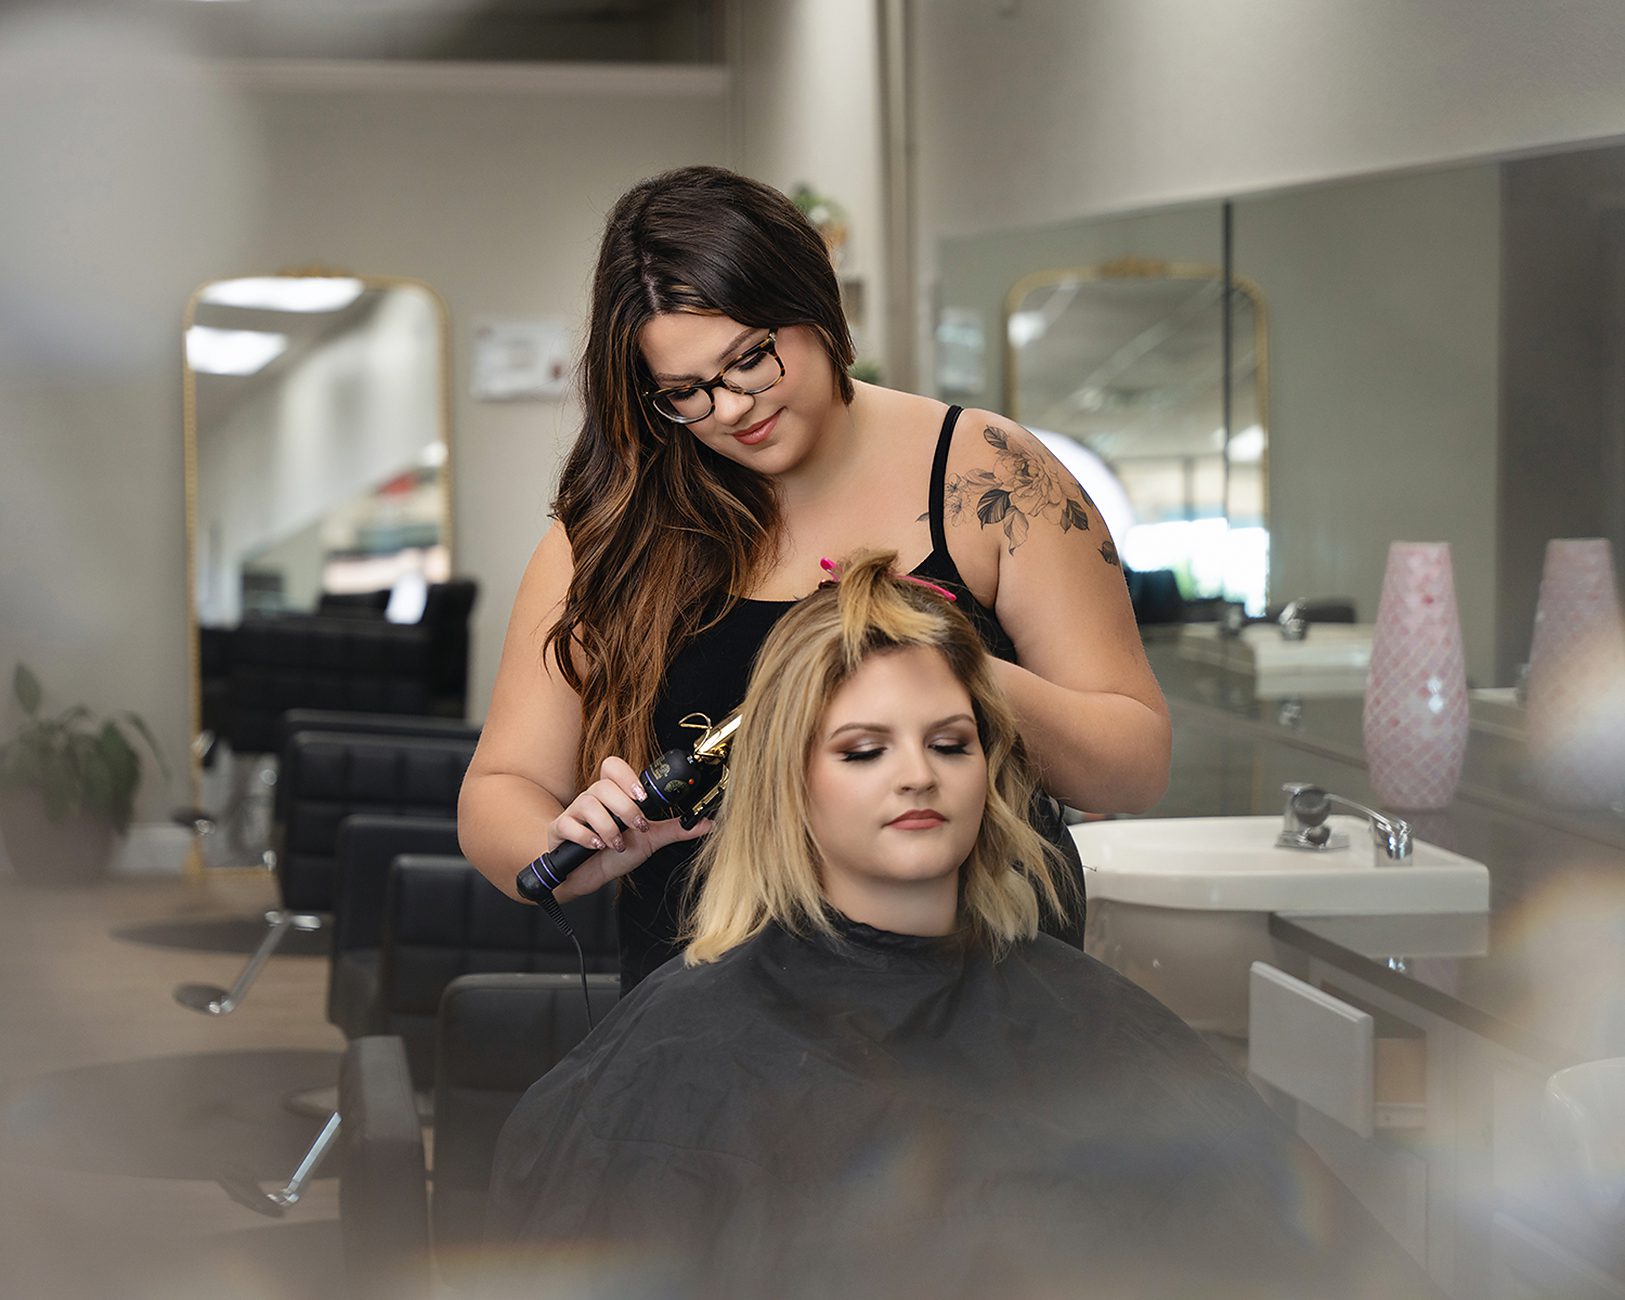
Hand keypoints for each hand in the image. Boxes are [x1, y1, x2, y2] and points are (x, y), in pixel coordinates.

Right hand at [545, 756, 711, 896]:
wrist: (588, 875)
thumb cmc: (616, 852)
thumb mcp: (649, 840)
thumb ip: (675, 829)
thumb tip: (706, 823)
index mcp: (614, 795)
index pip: (613, 767)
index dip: (627, 777)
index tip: (643, 797)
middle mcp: (593, 799)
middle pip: (603, 785)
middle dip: (624, 807)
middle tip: (637, 827)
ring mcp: (575, 813)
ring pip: (588, 803)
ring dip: (608, 826)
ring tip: (617, 843)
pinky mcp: (561, 830)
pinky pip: (569, 824)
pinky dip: (586, 837)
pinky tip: (598, 846)